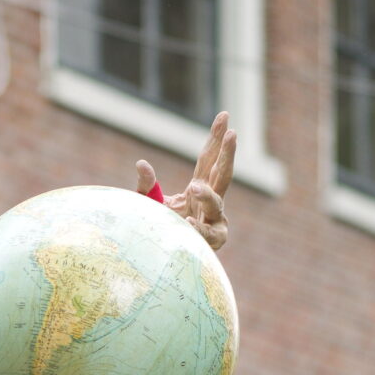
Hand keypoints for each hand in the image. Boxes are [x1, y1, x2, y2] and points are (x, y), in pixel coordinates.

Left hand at [136, 109, 237, 251]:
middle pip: (221, 173)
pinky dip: (199, 228)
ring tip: (193, 188)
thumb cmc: (159, 228)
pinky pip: (208, 233)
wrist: (162, 258)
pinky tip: (189, 223)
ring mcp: (215, 220)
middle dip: (227, 154)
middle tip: (232, 134)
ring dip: (206, 195)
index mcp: (199, 186)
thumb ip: (145, 186)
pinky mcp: (213, 240)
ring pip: (216, 203)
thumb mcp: (148, 204)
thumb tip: (142, 164)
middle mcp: (211, 200)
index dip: (216, 138)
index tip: (224, 116)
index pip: (208, 158)